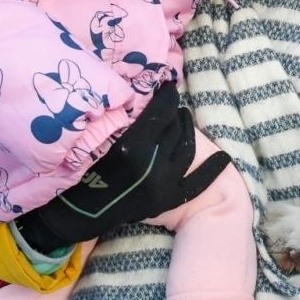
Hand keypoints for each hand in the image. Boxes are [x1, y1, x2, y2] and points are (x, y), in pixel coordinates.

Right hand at [15, 81, 231, 253]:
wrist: (75, 213)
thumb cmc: (77, 171)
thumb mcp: (97, 138)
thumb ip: (123, 121)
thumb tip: (145, 99)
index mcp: (134, 144)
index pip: (162, 111)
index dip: (167, 96)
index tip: (168, 86)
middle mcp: (153, 163)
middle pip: (174, 127)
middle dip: (174, 113)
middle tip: (171, 104)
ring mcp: (163, 182)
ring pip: (186, 148)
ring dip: (187, 131)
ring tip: (184, 120)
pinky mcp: (166, 199)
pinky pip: (196, 183)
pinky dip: (211, 170)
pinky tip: (224, 159)